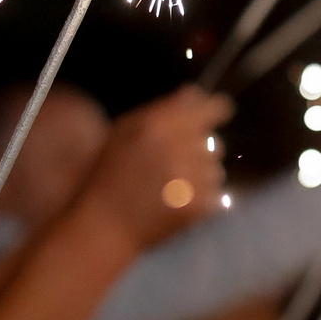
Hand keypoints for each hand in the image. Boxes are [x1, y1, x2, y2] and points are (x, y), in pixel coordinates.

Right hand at [72, 87, 232, 249]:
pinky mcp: (197, 206)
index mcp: (158, 125)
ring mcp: (190, 178)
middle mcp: (178, 147)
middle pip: (213, 141)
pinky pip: (216, 195)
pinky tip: (175, 204)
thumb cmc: (108, 175)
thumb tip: (195, 93)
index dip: (216, 111)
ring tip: (170, 188)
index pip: (212, 109)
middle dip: (198, 151)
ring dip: (200, 177)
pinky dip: (201, 200)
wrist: (104, 226)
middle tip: (172, 166)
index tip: (216, 116)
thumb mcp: (124, 131)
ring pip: (215, 170)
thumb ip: (161, 109)